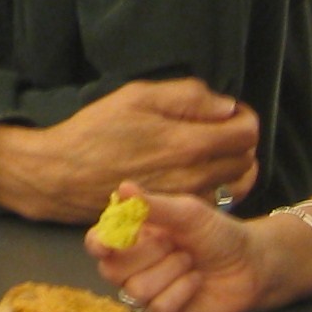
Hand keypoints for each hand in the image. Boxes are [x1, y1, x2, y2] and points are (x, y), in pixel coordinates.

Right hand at [0, 78, 260, 222]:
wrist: (64, 175)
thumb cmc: (96, 131)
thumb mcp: (137, 96)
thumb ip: (188, 97)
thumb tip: (226, 106)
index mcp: (189, 143)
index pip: (247, 133)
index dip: (244, 118)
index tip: (228, 112)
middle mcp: (196, 177)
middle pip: (247, 160)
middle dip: (240, 141)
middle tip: (219, 129)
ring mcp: (187, 200)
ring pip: (236, 184)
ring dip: (233, 165)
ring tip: (212, 152)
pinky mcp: (176, 215)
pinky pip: (216, 201)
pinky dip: (218, 186)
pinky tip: (198, 173)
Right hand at [87, 182, 272, 311]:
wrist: (250, 265)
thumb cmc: (217, 233)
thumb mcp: (188, 213)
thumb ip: (153, 205)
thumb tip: (122, 188)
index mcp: (133, 235)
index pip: (98, 241)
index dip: (99, 244)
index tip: (108, 244)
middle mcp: (133, 264)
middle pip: (112, 269)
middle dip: (148, 254)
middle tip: (174, 243)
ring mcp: (148, 291)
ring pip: (136, 289)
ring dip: (170, 271)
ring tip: (191, 261)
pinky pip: (159, 306)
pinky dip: (182, 290)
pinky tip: (196, 280)